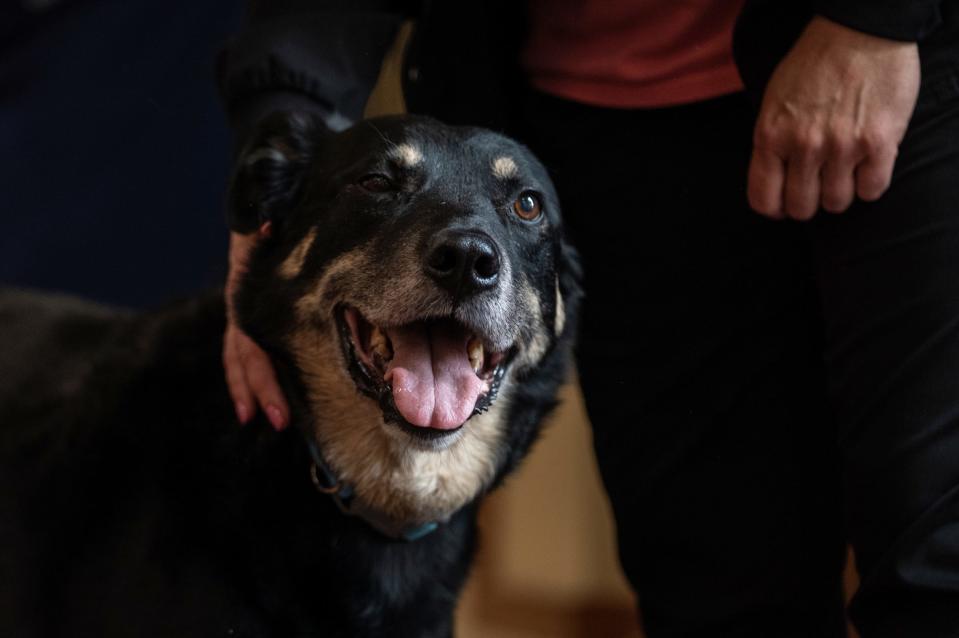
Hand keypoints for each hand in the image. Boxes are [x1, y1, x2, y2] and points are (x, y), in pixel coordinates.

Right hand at [223, 229, 288, 429]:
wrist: (255, 199)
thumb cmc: (270, 212)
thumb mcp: (268, 218)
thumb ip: (266, 226)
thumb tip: (267, 226)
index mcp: (244, 293)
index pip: (250, 345)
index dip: (260, 378)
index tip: (276, 411)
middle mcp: (238, 305)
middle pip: (244, 356)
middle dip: (258, 391)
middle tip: (280, 422)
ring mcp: (240, 307)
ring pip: (237, 354)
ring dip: (245, 387)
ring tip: (252, 418)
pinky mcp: (249, 307)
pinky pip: (243, 344)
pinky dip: (245, 369)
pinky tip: (253, 390)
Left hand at [748, 16, 919, 219]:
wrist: (859, 30)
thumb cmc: (814, 63)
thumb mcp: (774, 102)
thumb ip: (771, 142)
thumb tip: (772, 179)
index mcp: (770, 136)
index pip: (763, 199)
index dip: (775, 208)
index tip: (784, 203)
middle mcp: (803, 145)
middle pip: (801, 208)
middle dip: (809, 202)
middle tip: (818, 184)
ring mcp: (841, 146)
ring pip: (837, 203)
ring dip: (841, 192)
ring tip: (845, 169)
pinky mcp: (879, 143)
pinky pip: (872, 190)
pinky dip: (870, 184)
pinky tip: (868, 165)